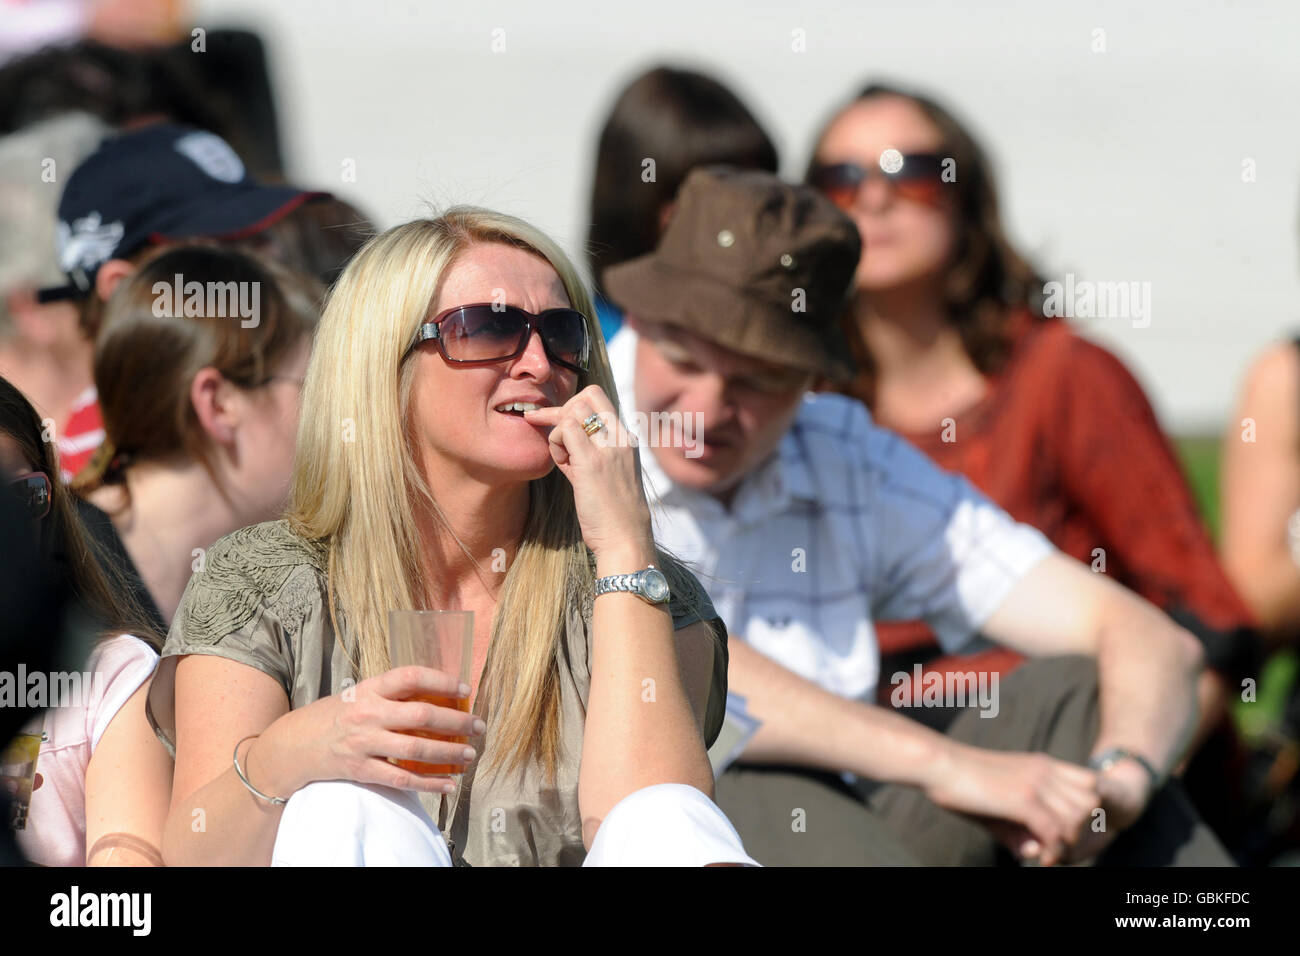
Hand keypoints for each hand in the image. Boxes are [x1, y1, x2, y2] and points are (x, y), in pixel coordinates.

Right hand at [263, 666, 483, 795]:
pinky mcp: (361, 770)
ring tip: (469, 755)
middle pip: (421, 715)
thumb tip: (438, 695)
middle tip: (478, 726)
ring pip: (416, 749)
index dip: (441, 681)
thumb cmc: (336, 715)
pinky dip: (429, 783)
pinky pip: (402, 778)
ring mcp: (364, 743)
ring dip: (449, 753)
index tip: (465, 689)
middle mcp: (368, 713)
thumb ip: (392, 693)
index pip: (410, 677)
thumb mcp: (360, 693)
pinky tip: (449, 784)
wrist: (294, 744)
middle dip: (456, 722)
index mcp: (369, 688)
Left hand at [523, 384, 653, 559]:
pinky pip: (565, 430)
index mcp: (627, 440)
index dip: (576, 407)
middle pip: (589, 395)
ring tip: (562, 458)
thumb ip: (589, 454)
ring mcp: (608, 448)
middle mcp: (621, 438)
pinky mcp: (592, 462)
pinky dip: (555, 442)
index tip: (563, 427)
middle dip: (563, 409)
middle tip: (554, 434)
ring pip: (574, 410)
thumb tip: (563, 440)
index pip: (601, 400)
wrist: (625, 540)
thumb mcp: (607, 475)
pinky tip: (562, 464)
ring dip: (558, 429)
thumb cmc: (613, 514)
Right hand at [925, 744, 1101, 865]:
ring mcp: (1036, 784)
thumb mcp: (997, 803)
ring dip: (1067, 843)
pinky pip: (1055, 833)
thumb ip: (1019, 828)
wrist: (938, 764)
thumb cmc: (960, 782)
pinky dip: (1052, 851)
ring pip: (1076, 820)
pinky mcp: (1023, 800)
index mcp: (1041, 764)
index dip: (1086, 810)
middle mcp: (1045, 771)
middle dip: (1082, 829)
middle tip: (1060, 847)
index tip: (1066, 831)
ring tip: (1049, 855)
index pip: (1090, 783)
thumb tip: (1035, 854)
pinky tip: (1041, 859)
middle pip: (1091, 803)